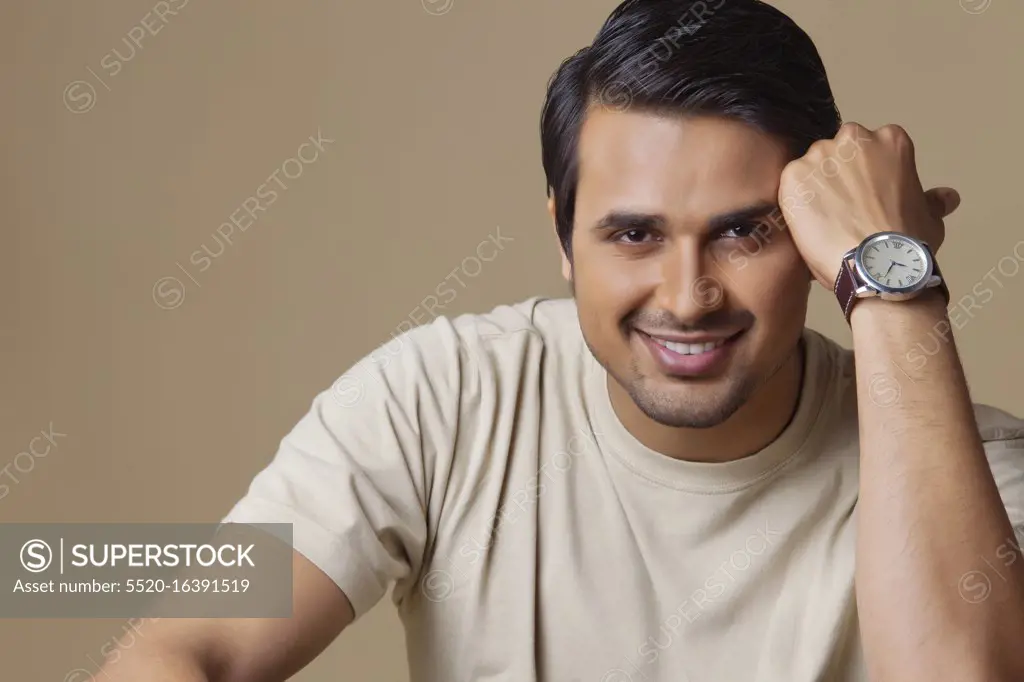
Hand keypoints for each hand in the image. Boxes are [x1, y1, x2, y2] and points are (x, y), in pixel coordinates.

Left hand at [777, 122, 960, 289]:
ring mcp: (821, 155)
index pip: (868, 149)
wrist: (875, 265)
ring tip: (825, 222)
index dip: (864, 177)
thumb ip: (932, 200)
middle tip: (843, 210)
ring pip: (811, 168)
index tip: (865, 197)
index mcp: (890, 140)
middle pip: (837, 153)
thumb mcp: (929, 217)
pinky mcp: (793, 175)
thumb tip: (947, 198)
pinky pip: (790, 186)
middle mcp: (855, 138)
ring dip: (814, 190)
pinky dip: (795, 204)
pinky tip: (809, 225)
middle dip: (837, 177)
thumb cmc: (906, 243)